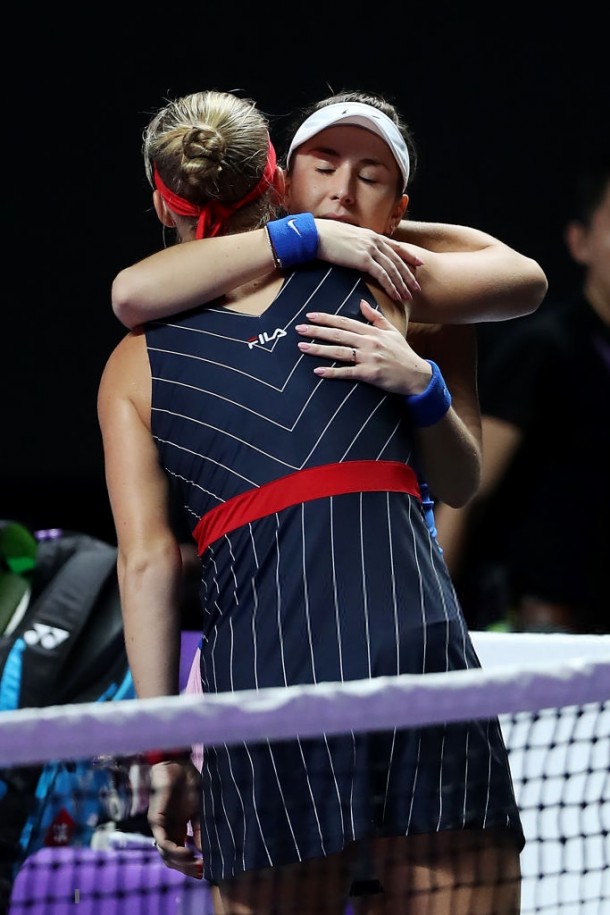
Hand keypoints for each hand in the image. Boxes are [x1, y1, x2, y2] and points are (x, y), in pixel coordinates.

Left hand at [148, 759, 203, 878]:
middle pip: (171, 860)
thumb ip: (200, 830)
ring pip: (166, 855)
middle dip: (186, 869)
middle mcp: (167, 830)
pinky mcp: (156, 820)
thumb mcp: (199, 810)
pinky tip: (189, 853)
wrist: (179, 763)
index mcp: (177, 828)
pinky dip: (175, 852)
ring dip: (181, 864)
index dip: (190, 866)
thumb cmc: (189, 782)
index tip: (205, 870)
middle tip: (201, 871)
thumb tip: (203, 852)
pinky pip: (163, 842)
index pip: (179, 855)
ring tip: (196, 864)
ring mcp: (160, 827)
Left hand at [296, 299, 432, 395]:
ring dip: (319, 349)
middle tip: (299, 329)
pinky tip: (318, 371)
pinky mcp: (370, 374)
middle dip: (317, 331)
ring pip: (340, 352)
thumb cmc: (403, 354)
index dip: (326, 319)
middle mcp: (369, 342)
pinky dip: (332, 372)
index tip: (310, 316)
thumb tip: (362, 302)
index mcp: (372, 332)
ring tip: (302, 347)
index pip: (345, 322)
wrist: (417, 375)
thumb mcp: (392, 331)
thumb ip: (375, 317)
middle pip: (338, 335)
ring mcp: (369, 358)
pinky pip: (347, 372)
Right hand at [315, 220, 422, 302]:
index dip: (409, 255)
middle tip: (417, 288)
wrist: (314, 235)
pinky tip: (396, 296)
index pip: (396, 246)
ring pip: (393, 269)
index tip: (419, 264)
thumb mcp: (346, 237)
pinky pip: (382, 275)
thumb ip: (357, 244)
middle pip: (398, 260)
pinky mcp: (363, 259)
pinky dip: (391, 287)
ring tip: (409, 296)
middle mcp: (374, 240)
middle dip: (409, 275)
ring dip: (402, 284)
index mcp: (371, 235)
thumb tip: (358, 252)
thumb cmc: (324, 237)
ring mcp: (370, 249)